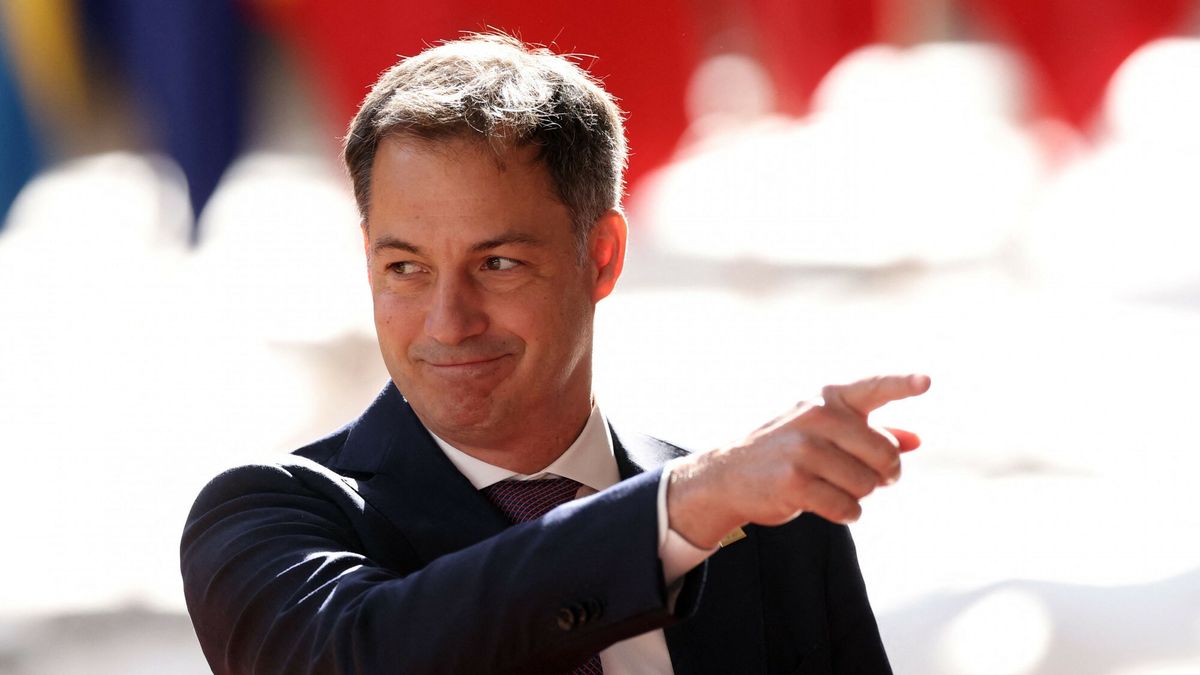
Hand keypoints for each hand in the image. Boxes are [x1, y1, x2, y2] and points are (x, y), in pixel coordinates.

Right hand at [667, 374, 930, 548]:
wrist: (729, 475)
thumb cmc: (786, 451)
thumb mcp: (824, 432)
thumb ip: (871, 432)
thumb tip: (916, 441)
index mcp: (826, 399)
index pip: (873, 388)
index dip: (902, 385)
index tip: (927, 382)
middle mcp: (816, 417)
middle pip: (884, 454)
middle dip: (884, 474)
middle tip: (872, 479)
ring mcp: (804, 449)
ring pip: (867, 485)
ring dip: (859, 495)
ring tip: (834, 488)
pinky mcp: (795, 482)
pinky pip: (848, 507)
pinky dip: (846, 513)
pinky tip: (827, 505)